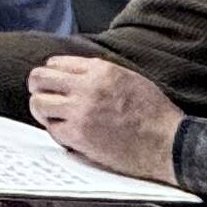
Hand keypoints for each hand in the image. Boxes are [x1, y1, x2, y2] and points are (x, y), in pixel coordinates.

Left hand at [27, 54, 185, 181]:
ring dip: (43, 109)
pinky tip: (67, 132)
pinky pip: (51, 129)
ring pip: (38, 104)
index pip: (55, 63)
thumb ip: (98, 74)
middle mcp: (86, 87)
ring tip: (53, 115)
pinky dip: (56, 130)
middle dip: (38, 87)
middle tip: (43, 96)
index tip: (54, 83)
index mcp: (100, 70)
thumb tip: (71, 74)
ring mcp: (80, 112)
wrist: (168, 142)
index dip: (51, 73)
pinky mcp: (78, 136)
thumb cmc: (153, 112)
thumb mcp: (128, 78)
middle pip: (39, 79)